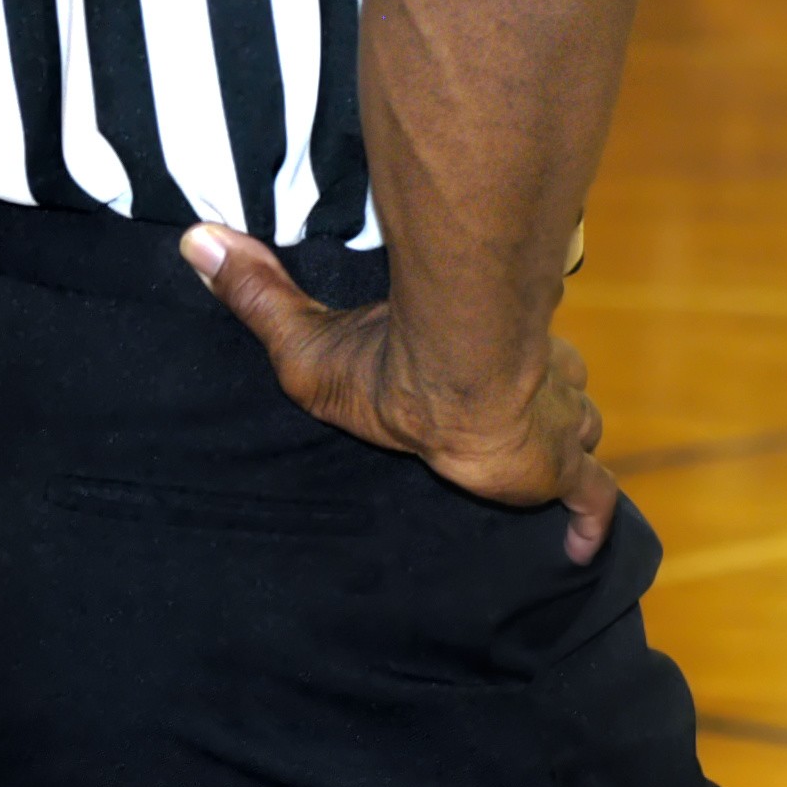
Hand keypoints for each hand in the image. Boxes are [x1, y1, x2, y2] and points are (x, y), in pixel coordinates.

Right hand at [180, 227, 618, 562]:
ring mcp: (554, 419)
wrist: (451, 384)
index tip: (493, 360)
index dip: (503, 354)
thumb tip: (195, 238)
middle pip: (556, 379)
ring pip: (581, 423)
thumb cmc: (383, 367)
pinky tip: (580, 548)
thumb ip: (258, 292)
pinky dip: (588, 521)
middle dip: (544, 391)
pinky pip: (591, 498)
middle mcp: (524, 376)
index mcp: (472, 351)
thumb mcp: (306, 340)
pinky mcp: (563, 466)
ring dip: (566, 435)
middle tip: (521, 409)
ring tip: (544, 456)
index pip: (504, 345)